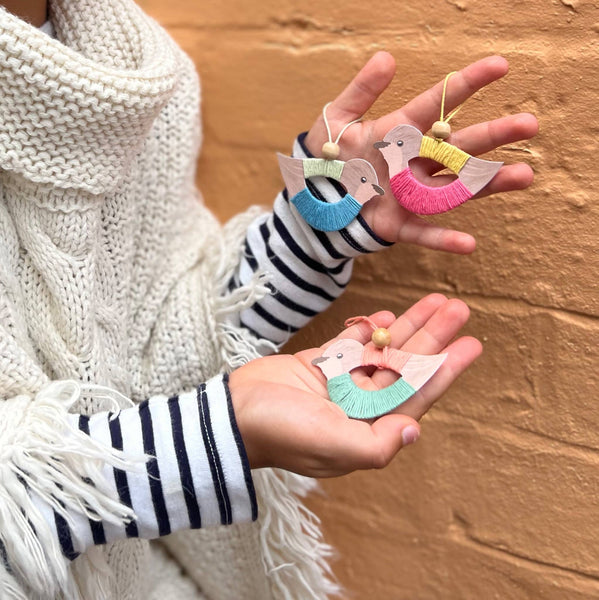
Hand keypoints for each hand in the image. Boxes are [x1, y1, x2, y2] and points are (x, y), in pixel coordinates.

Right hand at [229, 294, 481, 476]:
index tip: (471, 345)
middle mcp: (359, 405)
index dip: (445, 370)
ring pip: (383, 350)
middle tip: (459, 309)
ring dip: (408, 327)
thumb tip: (415, 431)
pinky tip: (387, 315)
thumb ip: (378, 444)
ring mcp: (339, 383)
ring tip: (435, 302)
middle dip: (433, 338)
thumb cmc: (280, 432)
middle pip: (405, 366)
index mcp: (367, 427)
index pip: (416, 393)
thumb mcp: (333, 447)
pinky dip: (370, 330)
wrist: (231, 414)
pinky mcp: (319, 365)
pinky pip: (352, 344)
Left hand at [304, 53, 537, 252]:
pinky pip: (422, 233)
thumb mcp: (336, 119)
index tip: (501, 65)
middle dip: (493, 135)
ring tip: (523, 176)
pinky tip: (469, 244)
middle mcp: (413, 162)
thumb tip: (387, 57)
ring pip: (454, 188)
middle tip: (529, 124)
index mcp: (399, 132)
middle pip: (458, 147)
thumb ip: (360, 92)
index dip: (465, 85)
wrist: (311, 199)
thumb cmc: (326, 156)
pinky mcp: (397, 225)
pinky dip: (443, 240)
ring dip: (486, 184)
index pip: (436, 105)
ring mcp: (409, 195)